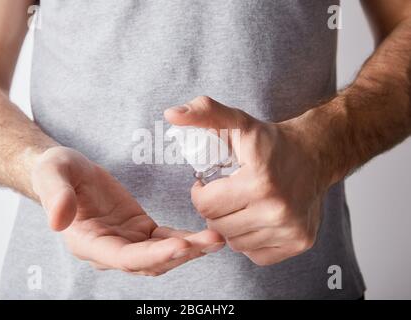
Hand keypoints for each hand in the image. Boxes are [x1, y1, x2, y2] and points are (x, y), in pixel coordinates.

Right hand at [30, 146, 224, 275]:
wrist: (69, 173)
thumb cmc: (57, 171)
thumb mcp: (53, 174)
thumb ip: (55, 196)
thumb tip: (56, 222)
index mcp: (88, 242)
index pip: (122, 257)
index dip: (151, 256)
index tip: (179, 246)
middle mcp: (110, 250)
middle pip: (149, 262)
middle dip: (180, 255)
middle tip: (211, 241)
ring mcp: (128, 242)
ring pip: (163, 256)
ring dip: (190, 250)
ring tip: (217, 238)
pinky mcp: (142, 231)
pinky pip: (168, 239)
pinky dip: (188, 239)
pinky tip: (208, 234)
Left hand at [165, 96, 327, 265]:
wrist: (315, 154)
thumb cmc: (271, 142)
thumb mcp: (237, 122)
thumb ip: (204, 113)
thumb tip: (171, 113)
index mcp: (259, 181)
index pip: (206, 205)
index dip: (199, 194)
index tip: (206, 185)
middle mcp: (278, 210)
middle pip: (218, 226)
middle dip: (213, 211)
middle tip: (223, 195)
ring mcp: (291, 229)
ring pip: (235, 243)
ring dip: (231, 226)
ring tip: (240, 205)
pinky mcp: (300, 242)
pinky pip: (255, 254)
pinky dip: (250, 240)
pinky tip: (255, 218)